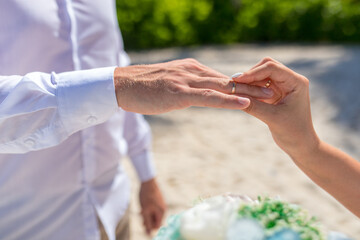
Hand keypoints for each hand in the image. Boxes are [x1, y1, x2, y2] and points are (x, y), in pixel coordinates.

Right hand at [114, 59, 273, 114]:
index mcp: (192, 70)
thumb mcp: (169, 84)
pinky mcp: (180, 92)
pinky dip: (229, 101)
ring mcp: (188, 81)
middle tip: (277, 91)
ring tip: (271, 97)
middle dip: (255, 86)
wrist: (122, 85)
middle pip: (230, 80)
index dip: (244, 84)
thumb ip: (186, 87)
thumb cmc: (143, 87)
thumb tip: (197, 94)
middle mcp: (194, 72)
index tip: (263, 89)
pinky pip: (209, 97)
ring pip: (224, 87)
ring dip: (249, 93)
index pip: (223, 78)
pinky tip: (245, 104)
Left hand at [139, 178, 165, 234]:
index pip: (157, 226)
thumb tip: (149, 233)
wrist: (148, 181)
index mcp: (161, 212)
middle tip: (141, 218)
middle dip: (148, 221)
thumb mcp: (145, 211)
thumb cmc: (146, 196)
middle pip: (156, 220)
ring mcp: (162, 204)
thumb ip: (147, 222)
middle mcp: (163, 209)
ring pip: (154, 214)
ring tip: (141, 212)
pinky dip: (149, 210)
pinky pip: (154, 208)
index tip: (143, 224)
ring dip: (148, 215)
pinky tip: (143, 207)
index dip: (150, 227)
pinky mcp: (159, 200)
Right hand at [233, 57, 319, 156]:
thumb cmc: (293, 133)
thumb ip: (254, 106)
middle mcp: (290, 81)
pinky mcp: (275, 94)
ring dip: (249, 82)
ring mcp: (283, 86)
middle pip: (266, 67)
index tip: (237, 80)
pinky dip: (250, 89)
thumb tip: (235, 96)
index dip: (253, 72)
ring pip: (261, 75)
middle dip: (250, 75)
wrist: (301, 145)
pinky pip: (260, 86)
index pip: (272, 68)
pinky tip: (241, 95)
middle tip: (234, 84)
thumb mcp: (272, 118)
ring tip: (235, 91)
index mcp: (296, 82)